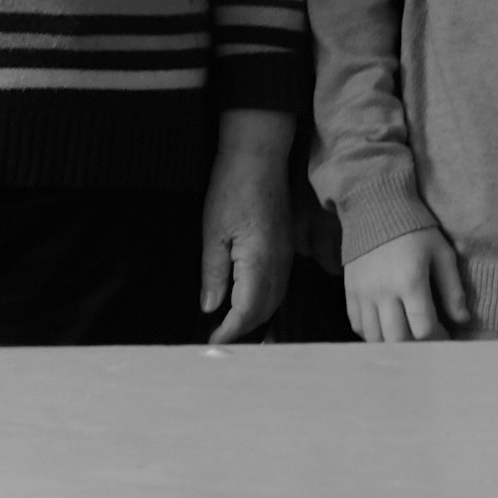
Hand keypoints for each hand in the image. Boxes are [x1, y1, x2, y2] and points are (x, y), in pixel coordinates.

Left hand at [200, 117, 295, 344]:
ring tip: (231, 325)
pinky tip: (248, 300)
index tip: (212, 340)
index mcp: (260, 262)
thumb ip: (214, 274)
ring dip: (255, 317)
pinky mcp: (286, 247)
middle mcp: (279, 264)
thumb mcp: (213, 232)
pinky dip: (264, 301)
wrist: (258, 156)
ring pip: (275, 300)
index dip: (230, 330)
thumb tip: (211, 307)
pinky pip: (279, 285)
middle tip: (219, 337)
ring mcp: (286, 256)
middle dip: (243, 329)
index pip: (247, 311)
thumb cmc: (232, 188)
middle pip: (265, 311)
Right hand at [344, 224, 473, 343]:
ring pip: (374, 337)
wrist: (376, 208)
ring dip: (392, 344)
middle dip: (415, 347)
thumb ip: (453, 289)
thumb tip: (463, 319)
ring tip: (407, 336)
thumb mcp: (441, 253)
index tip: (444, 335)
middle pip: (397, 339)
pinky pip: (357, 325)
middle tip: (425, 340)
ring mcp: (363, 293)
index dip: (438, 339)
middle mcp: (383, 291)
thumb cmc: (415, 230)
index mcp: (410, 281)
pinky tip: (385, 328)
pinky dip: (371, 334)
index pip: (423, 328)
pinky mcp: (350, 291)